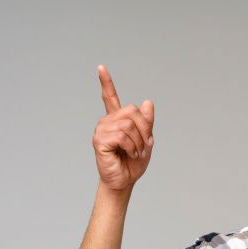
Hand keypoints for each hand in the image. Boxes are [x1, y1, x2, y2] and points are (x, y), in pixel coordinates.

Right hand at [93, 64, 154, 191]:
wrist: (124, 181)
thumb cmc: (132, 163)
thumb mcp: (146, 141)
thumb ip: (147, 122)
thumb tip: (147, 102)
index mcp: (116, 120)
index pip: (109, 97)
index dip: (106, 83)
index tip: (100, 67)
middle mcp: (107, 122)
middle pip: (131, 111)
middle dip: (144, 129)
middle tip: (145, 145)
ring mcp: (101, 130)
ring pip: (128, 124)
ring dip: (139, 141)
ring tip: (137, 152)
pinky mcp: (100, 140)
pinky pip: (122, 135)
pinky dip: (132, 146)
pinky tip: (130, 154)